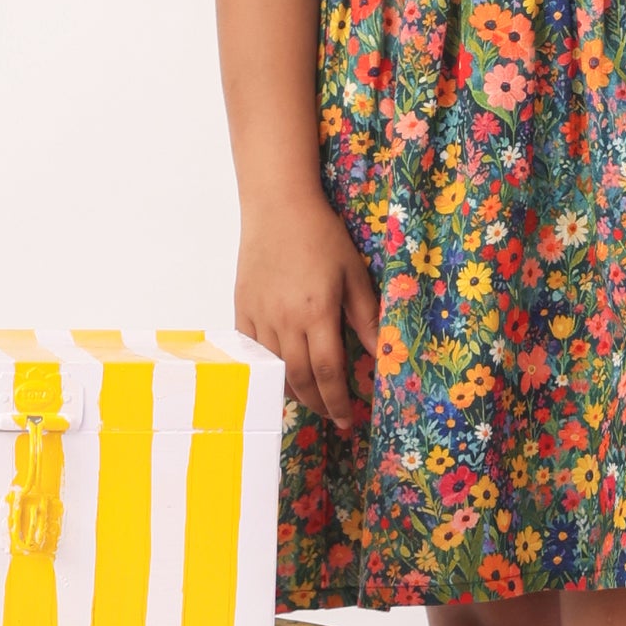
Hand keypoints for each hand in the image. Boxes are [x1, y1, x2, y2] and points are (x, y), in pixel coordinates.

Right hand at [234, 189, 379, 436]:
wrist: (278, 207)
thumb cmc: (322, 236)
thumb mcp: (354, 274)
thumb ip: (366, 317)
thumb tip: (383, 353)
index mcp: (316, 313)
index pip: (328, 372)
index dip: (338, 401)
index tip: (348, 418)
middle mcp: (284, 321)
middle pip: (301, 379)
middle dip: (319, 404)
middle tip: (334, 417)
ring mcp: (259, 317)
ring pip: (276, 369)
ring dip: (295, 392)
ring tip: (313, 400)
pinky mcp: (241, 309)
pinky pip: (253, 352)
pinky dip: (269, 370)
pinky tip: (283, 375)